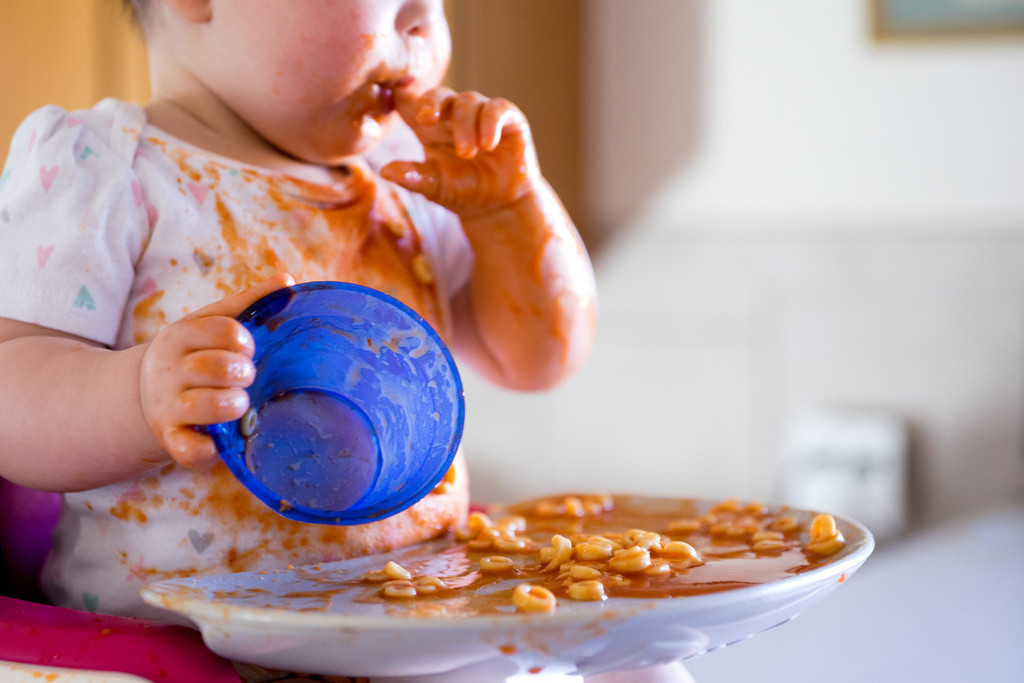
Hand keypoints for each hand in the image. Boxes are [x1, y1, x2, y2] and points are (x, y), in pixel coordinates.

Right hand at [138, 273, 294, 468]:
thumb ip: (249, 302)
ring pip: (207, 406)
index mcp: (181, 336)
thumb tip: (287, 281)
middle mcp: (168, 371)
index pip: (221, 330)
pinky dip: (210, 450)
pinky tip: (220, 438)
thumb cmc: (194, 353)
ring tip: (239, 403)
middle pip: (216, 366)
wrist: (145, 394)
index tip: (247, 350)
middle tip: (246, 376)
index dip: (244, 340)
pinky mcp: (170, 440)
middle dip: (243, 372)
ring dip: (234, 405)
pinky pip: (191, 451)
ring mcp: (167, 407)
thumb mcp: (212, 323)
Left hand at [381, 87, 540, 216]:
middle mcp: (452, 115)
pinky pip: (496, 109)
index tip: (388, 94)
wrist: (500, 206)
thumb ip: (413, 178)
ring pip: (467, 101)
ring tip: (467, 154)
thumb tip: (386, 171)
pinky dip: (490, 124)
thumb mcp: (435, 188)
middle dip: (430, 103)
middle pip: (437, 94)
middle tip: (425, 120)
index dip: (399, 94)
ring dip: (464, 126)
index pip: (409, 103)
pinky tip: (487, 144)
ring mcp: (479, 113)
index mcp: (428, 128)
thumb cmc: (463, 193)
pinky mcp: (507, 118)